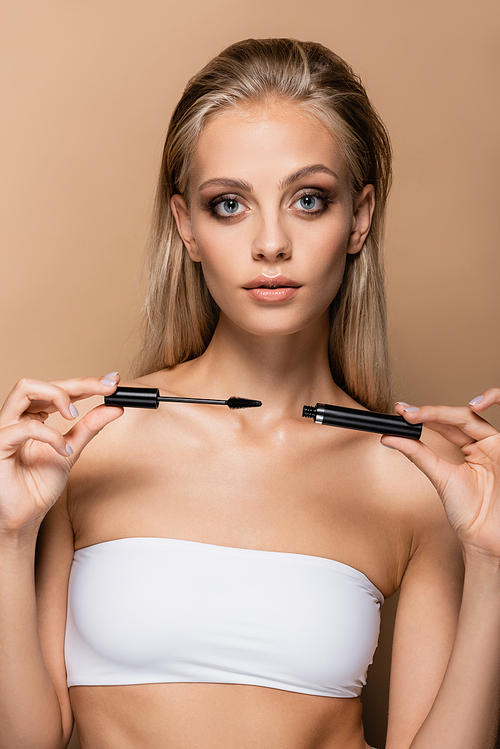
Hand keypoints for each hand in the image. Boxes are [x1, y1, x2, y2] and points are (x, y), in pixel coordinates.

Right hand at [0, 375, 122, 536]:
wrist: (25, 516)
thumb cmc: (39, 485)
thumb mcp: (71, 451)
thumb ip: (89, 428)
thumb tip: (114, 408)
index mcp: (31, 416)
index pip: (57, 389)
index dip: (85, 382)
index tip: (112, 382)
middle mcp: (16, 417)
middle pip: (43, 382)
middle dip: (78, 383)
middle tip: (106, 388)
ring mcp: (5, 428)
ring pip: (25, 388)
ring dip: (58, 396)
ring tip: (74, 416)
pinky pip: (26, 427)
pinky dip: (51, 436)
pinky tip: (64, 450)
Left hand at [381, 389, 499, 559]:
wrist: (486, 538)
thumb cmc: (469, 514)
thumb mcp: (441, 478)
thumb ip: (419, 455)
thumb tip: (390, 437)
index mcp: (473, 449)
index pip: (447, 424)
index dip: (424, 416)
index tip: (401, 412)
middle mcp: (486, 444)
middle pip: (458, 418)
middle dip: (430, 413)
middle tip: (405, 413)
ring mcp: (498, 447)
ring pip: (473, 418)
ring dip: (446, 412)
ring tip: (422, 414)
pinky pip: (496, 422)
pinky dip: (493, 402)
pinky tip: (473, 406)